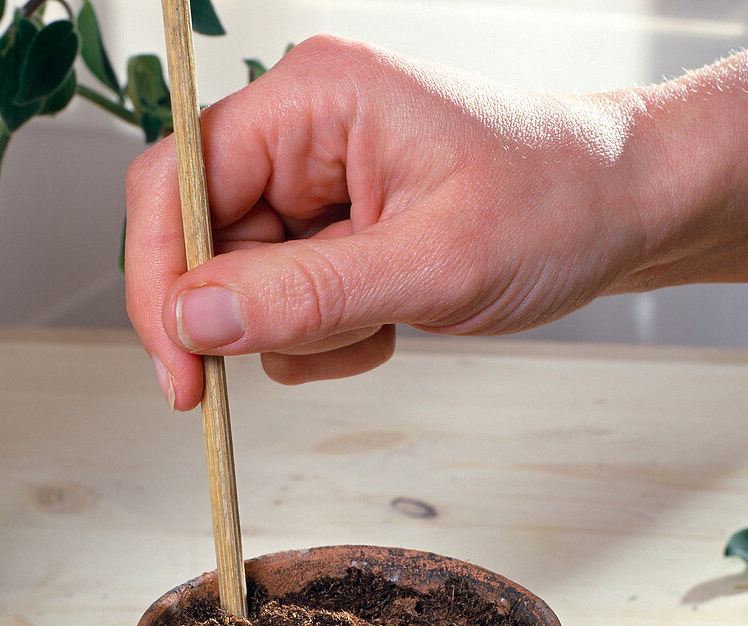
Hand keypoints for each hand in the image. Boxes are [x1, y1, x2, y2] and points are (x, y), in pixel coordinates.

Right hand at [124, 35, 650, 408]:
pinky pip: (287, 306)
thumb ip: (305, 294)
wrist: (619, 213)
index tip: (181, 371)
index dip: (161, 282)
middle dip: (256, 318)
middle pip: (202, 243)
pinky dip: (330, 337)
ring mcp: (315, 185)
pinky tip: (392, 322)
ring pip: (246, 288)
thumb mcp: (430, 263)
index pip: (175, 183)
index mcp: (312, 101)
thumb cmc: (553, 206)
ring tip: (388, 320)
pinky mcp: (332, 231)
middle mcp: (300, 134)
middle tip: (325, 347)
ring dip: (306, 332)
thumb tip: (194, 316)